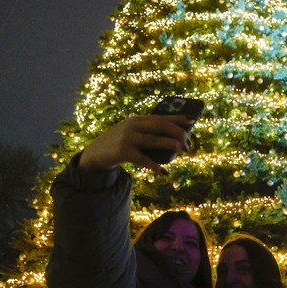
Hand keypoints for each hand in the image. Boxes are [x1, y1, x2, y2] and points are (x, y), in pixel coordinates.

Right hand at [78, 115, 192, 173]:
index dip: (177, 119)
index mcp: (137, 120)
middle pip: (160, 126)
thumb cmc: (119, 144)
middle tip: (188, 144)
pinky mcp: (123, 152)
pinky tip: (162, 171)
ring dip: (170, 145)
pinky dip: (153, 165)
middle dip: (178, 133)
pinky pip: (142, 159)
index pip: (161, 117)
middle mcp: (133, 126)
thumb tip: (174, 143)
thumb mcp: (132, 134)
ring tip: (182, 150)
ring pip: (154, 140)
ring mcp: (127, 138)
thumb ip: (148, 135)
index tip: (191, 121)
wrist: (95, 154)